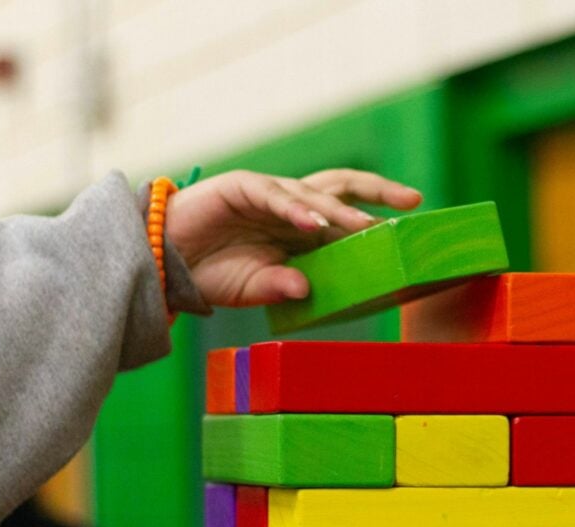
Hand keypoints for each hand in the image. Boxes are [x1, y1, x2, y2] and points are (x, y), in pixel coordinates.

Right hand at [165, 169, 421, 306]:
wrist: (162, 260)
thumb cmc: (209, 273)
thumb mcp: (253, 287)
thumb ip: (280, 287)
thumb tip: (307, 292)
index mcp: (298, 228)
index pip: (345, 216)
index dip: (376, 219)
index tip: (410, 230)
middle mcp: (290, 206)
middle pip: (342, 187)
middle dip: (378, 191)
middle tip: (413, 200)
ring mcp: (268, 194)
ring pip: (314, 192)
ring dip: (340, 210)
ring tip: (364, 226)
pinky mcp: (242, 188)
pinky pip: (275, 197)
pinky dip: (296, 209)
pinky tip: (315, 223)